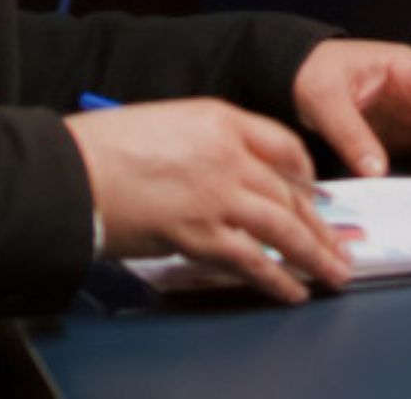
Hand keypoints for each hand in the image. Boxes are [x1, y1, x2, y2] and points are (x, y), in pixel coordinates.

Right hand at [65, 99, 351, 303]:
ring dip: (313, 254)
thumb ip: (206, 143)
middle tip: (340, 246)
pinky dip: (276, 278)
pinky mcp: (199, 233)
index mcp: (221, 119)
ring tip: (333, 273)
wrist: (70, 171)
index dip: (305, 175)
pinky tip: (293, 290)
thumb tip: (230, 176)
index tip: (315, 194)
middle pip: (289, 191)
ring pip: (282, 226)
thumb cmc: (105, 148)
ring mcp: (217, 195)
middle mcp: (229, 154)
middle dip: (319, 224)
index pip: (284, 145)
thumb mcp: (168, 123)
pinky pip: (251, 259)